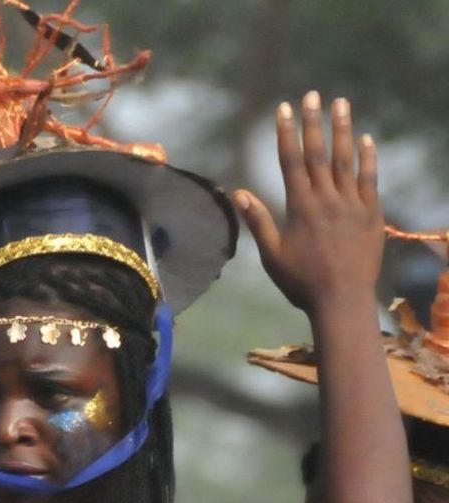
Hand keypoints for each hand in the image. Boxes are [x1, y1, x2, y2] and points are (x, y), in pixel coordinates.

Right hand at [236, 92, 381, 313]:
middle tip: (312, 95)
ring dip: (343, 129)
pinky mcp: (371, 213)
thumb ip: (258, 222)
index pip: (291, 162)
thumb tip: (239, 193)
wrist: (342, 299)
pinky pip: (369, 179)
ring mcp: (352, 204)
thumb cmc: (301, 283)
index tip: (283, 109)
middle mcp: (327, 199)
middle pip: (319, 153)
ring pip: (346, 159)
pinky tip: (365, 140)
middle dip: (313, 122)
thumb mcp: (272, 256)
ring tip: (341, 104)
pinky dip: (368, 158)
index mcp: (300, 208)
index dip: (286, 133)